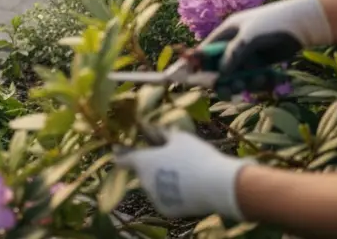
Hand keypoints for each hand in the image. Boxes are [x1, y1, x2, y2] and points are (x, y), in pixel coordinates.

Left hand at [115, 128, 254, 219]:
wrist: (218, 186)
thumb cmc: (197, 156)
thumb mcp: (179, 138)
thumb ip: (161, 133)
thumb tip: (151, 127)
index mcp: (143, 162)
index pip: (123, 158)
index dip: (121, 153)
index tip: (118, 149)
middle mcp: (143, 181)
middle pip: (142, 171)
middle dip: (151, 165)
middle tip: (168, 159)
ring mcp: (154, 197)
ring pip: (154, 185)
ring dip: (162, 179)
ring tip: (185, 173)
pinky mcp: (165, 210)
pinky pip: (165, 198)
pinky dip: (172, 193)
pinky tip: (188, 188)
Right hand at [203, 0, 331, 73]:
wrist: (302, 24)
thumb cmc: (272, 24)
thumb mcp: (250, 36)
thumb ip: (234, 54)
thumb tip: (220, 74)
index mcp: (225, 34)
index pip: (205, 52)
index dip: (199, 66)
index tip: (198, 81)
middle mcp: (233, 45)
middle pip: (219, 68)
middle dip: (224, 80)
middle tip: (230, 91)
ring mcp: (247, 55)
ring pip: (237, 76)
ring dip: (245, 82)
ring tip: (260, 80)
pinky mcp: (260, 64)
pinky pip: (253, 78)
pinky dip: (259, 82)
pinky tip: (270, 79)